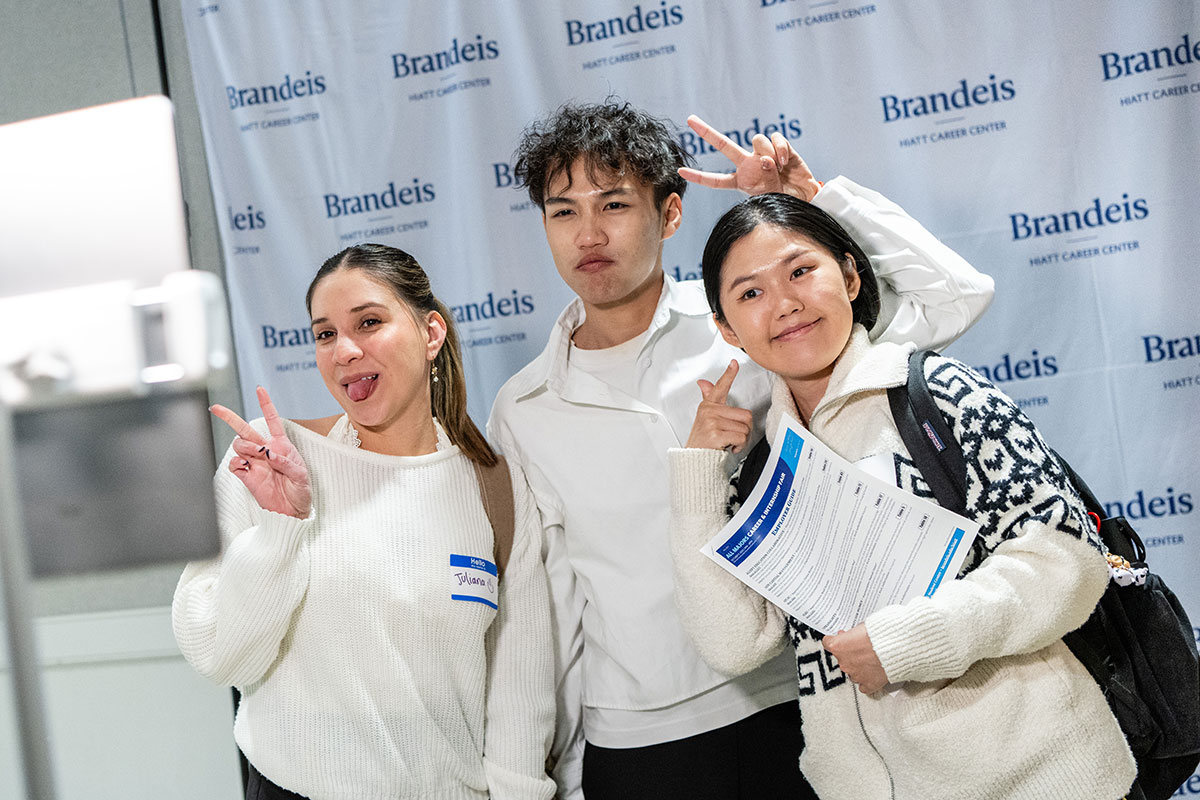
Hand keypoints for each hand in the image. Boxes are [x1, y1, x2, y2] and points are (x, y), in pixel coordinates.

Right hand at [211, 386, 311, 518]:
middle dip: (229, 417)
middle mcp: (264, 450)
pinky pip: (233, 463)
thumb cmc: (300, 490)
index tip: (259, 389)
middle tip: (215, 408)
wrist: (292, 511)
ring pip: (238, 444)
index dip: (265, 404)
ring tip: (256, 455)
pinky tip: (246, 467)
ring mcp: (253, 462)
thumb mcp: (301, 475)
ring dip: (244, 445)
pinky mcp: (245, 475)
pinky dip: (237, 462)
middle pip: (244, 429)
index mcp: (281, 445)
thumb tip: (269, 454)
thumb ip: (286, 462)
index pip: (272, 420)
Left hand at [677, 115, 821, 201]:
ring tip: (778, 167)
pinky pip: (774, 138)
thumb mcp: (771, 196)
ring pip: (755, 140)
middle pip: (724, 145)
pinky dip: (780, 148)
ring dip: (767, 152)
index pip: (716, 180)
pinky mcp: (779, 146)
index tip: (680, 172)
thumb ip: (766, 179)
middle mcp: (748, 164)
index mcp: (741, 181)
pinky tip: (785, 161)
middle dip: (707, 132)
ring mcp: (762, 153)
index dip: (699, 177)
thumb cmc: (785, 199)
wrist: (805, 196)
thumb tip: (765, 159)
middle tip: (690, 120)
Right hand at [685, 359, 752, 452]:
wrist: (694, 460)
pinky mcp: (715, 434)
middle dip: (744, 429)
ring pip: (744, 428)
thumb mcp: (704, 417)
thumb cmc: (703, 440)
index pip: (720, 386)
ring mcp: (712, 422)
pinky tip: (728, 447)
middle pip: (745, 415)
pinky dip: (739, 446)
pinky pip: (740, 437)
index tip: (734, 363)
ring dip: (741, 439)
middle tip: (732, 435)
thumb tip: (703, 382)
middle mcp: (709, 411)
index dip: (728, 374)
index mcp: (709, 405)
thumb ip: (707, 398)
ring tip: (728, 441)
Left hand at [823, 624, 888, 693]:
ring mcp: (855, 675)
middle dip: (850, 654)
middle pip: (841, 658)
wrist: (896, 646)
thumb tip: (853, 636)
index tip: (840, 639)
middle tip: (861, 648)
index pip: (828, 643)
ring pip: (852, 673)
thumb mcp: (862, 626)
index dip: (835, 640)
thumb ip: (853, 634)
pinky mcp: (868, 684)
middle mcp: (844, 662)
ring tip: (871, 661)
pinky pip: (864, 686)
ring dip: (858, 667)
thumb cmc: (881, 633)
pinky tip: (872, 675)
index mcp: (838, 646)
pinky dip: (868, 681)